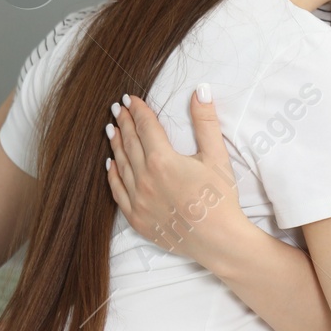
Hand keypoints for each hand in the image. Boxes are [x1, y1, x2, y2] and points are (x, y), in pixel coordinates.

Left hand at [106, 87, 246, 264]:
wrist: (219, 240)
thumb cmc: (220, 198)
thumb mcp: (217, 156)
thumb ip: (206, 122)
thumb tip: (200, 90)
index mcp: (162, 160)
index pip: (145, 127)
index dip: (137, 110)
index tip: (130, 99)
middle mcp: (144, 179)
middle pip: (130, 143)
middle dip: (124, 123)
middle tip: (118, 109)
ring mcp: (137, 200)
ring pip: (121, 165)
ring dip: (116, 144)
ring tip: (112, 129)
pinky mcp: (136, 218)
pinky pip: (118, 192)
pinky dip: (113, 175)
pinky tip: (111, 164)